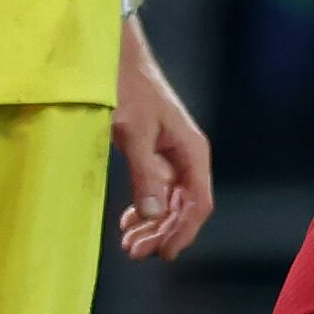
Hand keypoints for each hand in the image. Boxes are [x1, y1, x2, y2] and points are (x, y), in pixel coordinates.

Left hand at [111, 15, 212, 257]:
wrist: (116, 59)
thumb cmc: (127, 89)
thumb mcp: (132, 132)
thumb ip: (144, 173)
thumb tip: (151, 215)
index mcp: (192, 151)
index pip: (198, 203)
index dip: (182, 232)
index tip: (162, 253)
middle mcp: (188, 156)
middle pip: (184, 207)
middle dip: (162, 233)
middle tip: (134, 252)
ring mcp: (173, 155)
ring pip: (170, 202)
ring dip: (153, 225)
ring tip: (130, 244)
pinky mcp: (156, 153)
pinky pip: (158, 190)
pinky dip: (146, 208)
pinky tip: (130, 222)